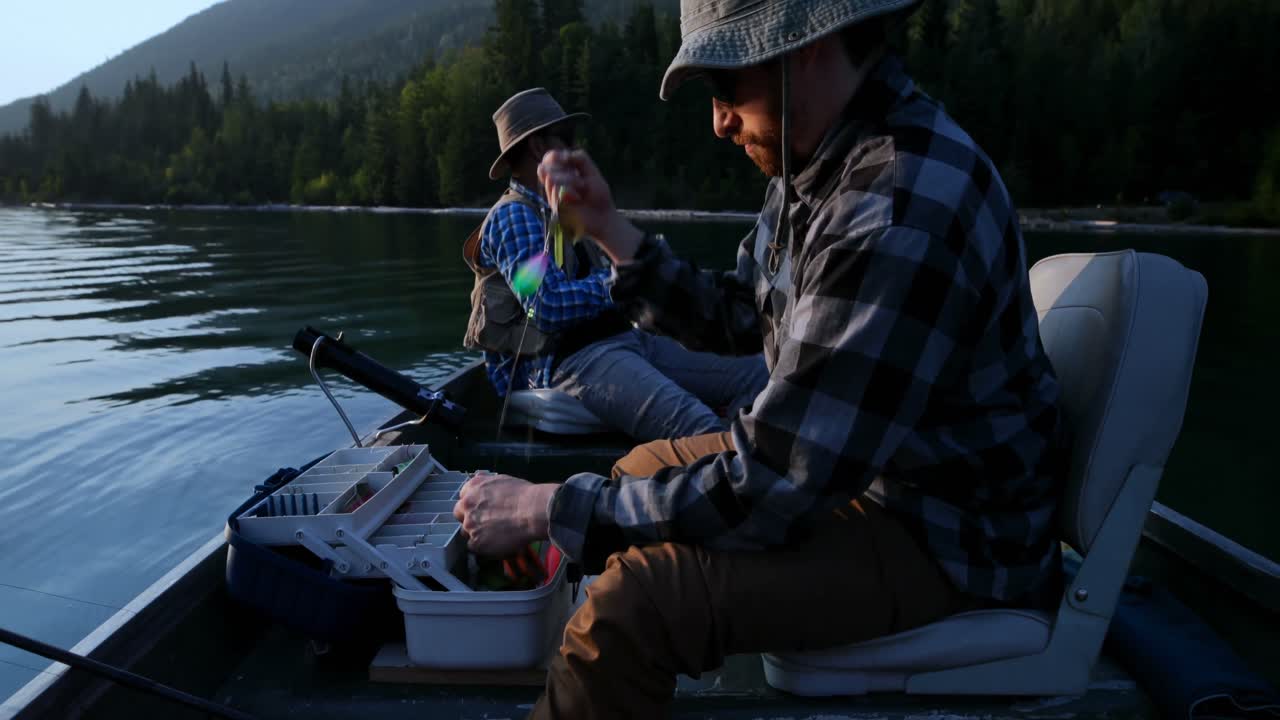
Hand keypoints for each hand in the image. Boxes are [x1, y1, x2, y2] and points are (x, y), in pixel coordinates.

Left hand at [452, 473, 557, 556]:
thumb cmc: (524, 495)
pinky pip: (475, 547)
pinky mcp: (476, 542)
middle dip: (469, 519)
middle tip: (485, 523)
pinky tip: (497, 543)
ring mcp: (470, 524)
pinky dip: (484, 547)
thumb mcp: (502, 480)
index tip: (482, 510)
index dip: (473, 505)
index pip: (463, 498)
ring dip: (478, 534)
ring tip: (496, 535)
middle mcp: (467, 504)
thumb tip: (481, 482)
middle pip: (459, 515)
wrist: (533, 511)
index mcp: (472, 487)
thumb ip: (486, 484)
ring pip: (467, 532)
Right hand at [538, 149, 643, 263]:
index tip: (568, 160)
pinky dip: (569, 193)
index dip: (554, 156)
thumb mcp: (592, 171)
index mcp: (562, 172)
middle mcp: (554, 183)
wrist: (604, 216)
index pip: (548, 158)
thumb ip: (580, 158)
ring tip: (580, 191)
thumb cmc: (598, 195)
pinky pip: (555, 192)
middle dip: (566, 171)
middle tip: (581, 182)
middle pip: (546, 167)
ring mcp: (552, 196)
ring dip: (570, 181)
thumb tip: (562, 155)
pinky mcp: (555, 208)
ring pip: (551, 178)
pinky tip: (577, 199)